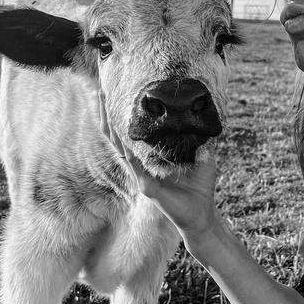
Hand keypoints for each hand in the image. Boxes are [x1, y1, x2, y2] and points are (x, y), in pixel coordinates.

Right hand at [97, 86, 219, 238]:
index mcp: (148, 157)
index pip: (128, 132)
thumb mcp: (201, 156)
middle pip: (115, 135)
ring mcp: (140, 176)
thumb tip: (201, 115)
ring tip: (105, 105)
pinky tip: (123, 134)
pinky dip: (129, 150)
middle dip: (106, 113)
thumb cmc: (200, 187)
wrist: (202, 215)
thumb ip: (198, 138)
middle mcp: (139, 166)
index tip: (113, 90)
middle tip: (101, 88)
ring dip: (111, 126)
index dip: (118, 114)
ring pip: (119, 147)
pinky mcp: (147, 188)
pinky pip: (135, 165)